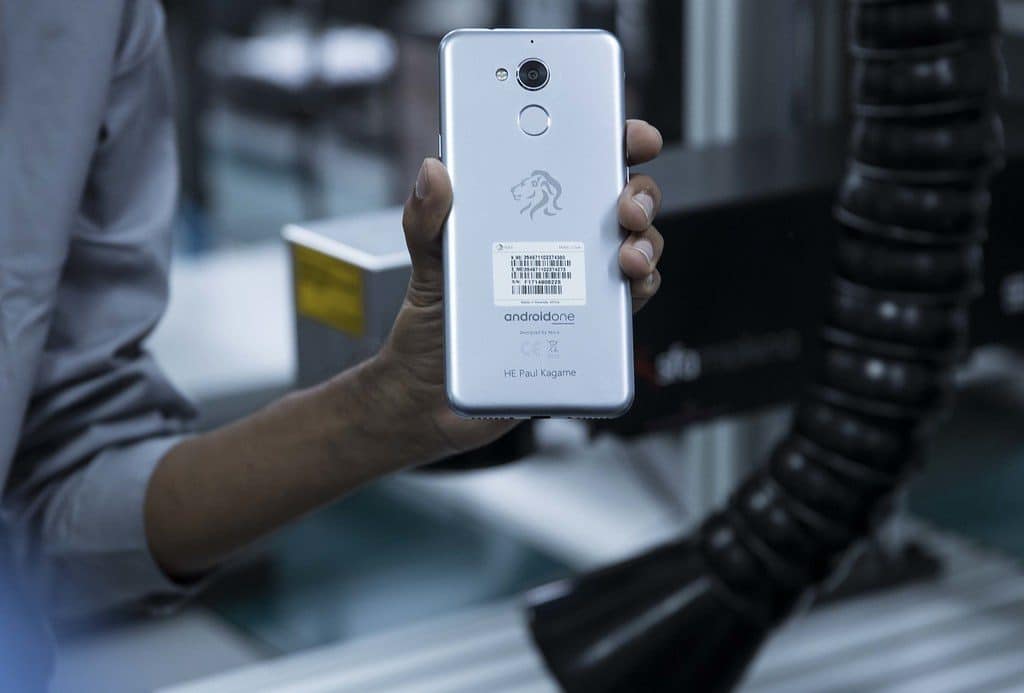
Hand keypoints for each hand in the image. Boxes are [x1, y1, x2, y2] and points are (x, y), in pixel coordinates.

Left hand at [371, 120, 664, 460]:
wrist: (432, 398)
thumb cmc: (432, 323)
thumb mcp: (424, 263)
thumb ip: (426, 216)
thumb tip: (433, 170)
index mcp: (525, 211)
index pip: (576, 160)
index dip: (611, 138)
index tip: (631, 134)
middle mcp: (561, 240)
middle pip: (621, 200)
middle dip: (639, 192)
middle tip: (624, 204)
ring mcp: (579, 282)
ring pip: (636, 247)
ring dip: (646, 244)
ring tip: (625, 256)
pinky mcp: (587, 326)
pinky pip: (628, 302)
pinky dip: (638, 291)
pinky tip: (623, 289)